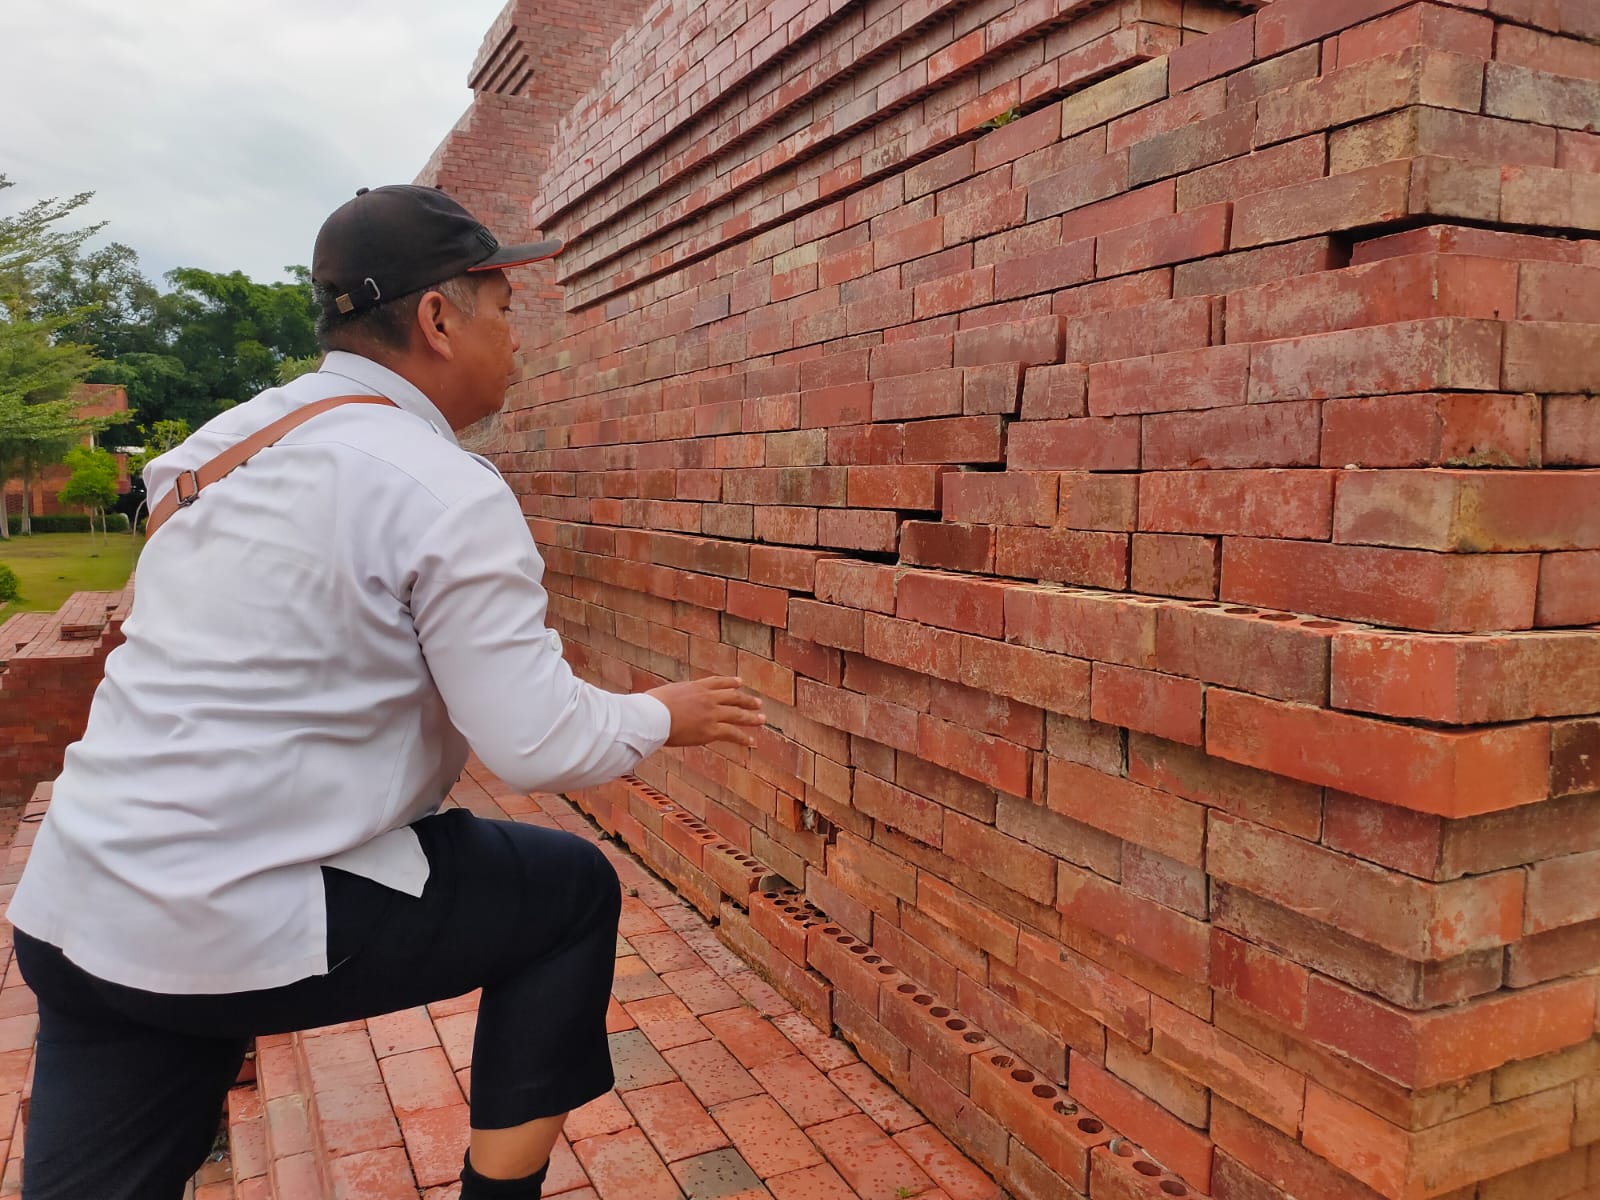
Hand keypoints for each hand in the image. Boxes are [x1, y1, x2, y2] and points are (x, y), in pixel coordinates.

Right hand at [648, 676, 765, 747]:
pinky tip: (752, 742)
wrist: (652, 716)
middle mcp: (707, 698)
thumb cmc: (650, 707)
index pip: (717, 682)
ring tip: (762, 719)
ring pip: (737, 714)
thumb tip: (664, 703)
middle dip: (746, 700)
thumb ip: (671, 698)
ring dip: (751, 717)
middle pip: (733, 696)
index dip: (730, 682)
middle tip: (758, 703)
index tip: (739, 682)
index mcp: (695, 687)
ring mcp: (711, 713)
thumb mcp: (663, 695)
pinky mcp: (710, 730)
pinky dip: (744, 738)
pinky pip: (732, 734)